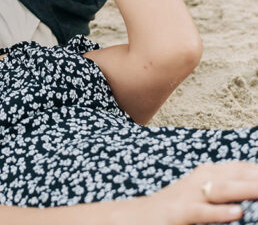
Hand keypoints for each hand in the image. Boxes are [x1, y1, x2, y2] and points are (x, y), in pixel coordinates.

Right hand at [139, 162, 257, 224]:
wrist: (139, 217)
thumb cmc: (176, 208)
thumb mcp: (201, 195)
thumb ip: (223, 191)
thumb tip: (246, 194)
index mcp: (208, 174)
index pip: (241, 169)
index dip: (257, 170)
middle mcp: (200, 180)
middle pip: (236, 176)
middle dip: (256, 178)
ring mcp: (189, 195)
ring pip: (222, 190)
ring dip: (246, 190)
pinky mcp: (179, 213)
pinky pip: (201, 211)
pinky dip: (219, 212)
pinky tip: (236, 213)